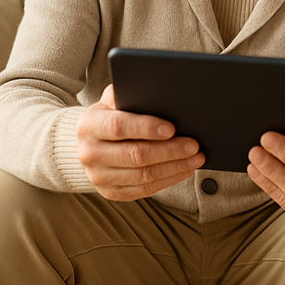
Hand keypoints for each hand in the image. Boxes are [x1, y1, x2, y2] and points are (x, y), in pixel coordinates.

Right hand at [76, 84, 204, 200]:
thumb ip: (130, 94)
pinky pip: (143, 190)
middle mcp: (89, 154)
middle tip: (193, 145)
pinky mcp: (110, 192)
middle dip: (169, 150)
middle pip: (135, 155)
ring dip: (174, 167)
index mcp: (89, 126)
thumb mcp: (113, 101)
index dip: (146, 127)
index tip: (171, 128)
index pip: (119, 126)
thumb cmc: (110, 116)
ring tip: (195, 158)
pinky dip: (167, 180)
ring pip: (142, 176)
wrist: (89, 143)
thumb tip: (159, 92)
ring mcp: (98, 176)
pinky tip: (183, 170)